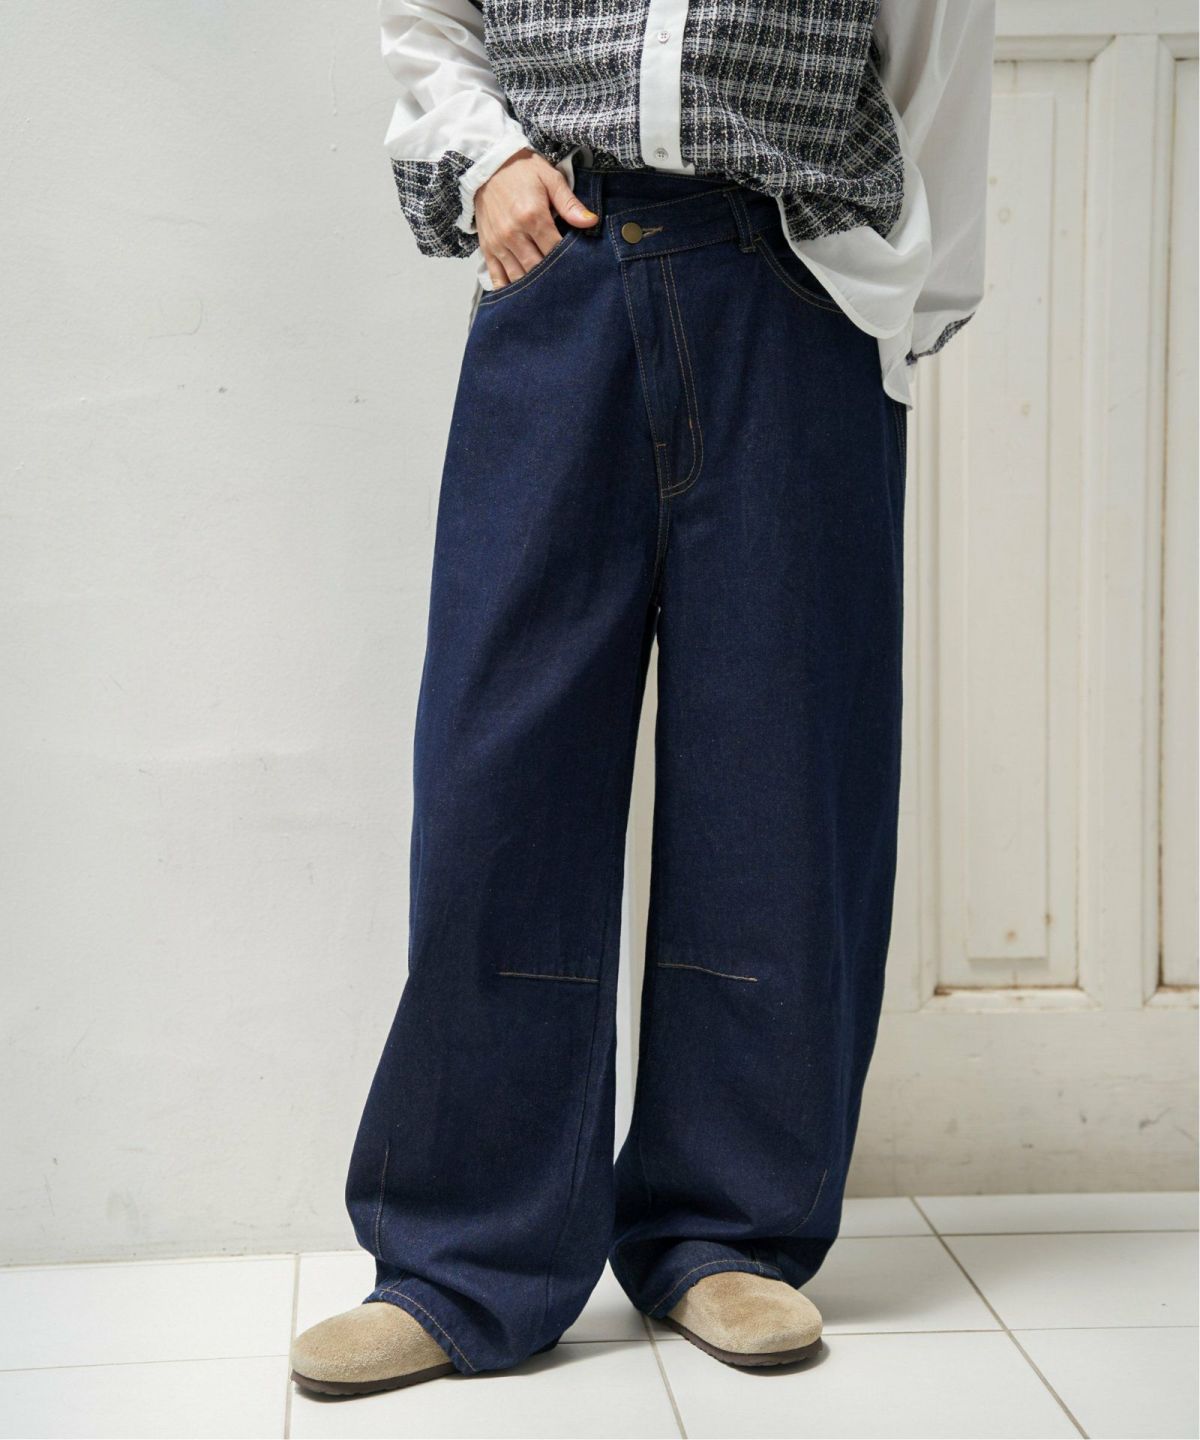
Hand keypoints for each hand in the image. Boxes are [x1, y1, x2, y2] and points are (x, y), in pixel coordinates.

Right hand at [474, 149, 597, 288]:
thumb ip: (569, 203)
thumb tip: (591, 222)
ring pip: (519, 277)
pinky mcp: (487, 248)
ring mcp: (498, 243)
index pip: (554, 250)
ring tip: (548, 292)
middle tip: (566, 285)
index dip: (568, 261)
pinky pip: (497, 277)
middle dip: (552, 277)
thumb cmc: (522, 171)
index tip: (578, 267)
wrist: (488, 165)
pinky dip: (509, 289)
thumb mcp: (550, 179)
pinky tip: (522, 297)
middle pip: (537, 268)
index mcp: (532, 216)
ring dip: (533, 287)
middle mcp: (513, 233)